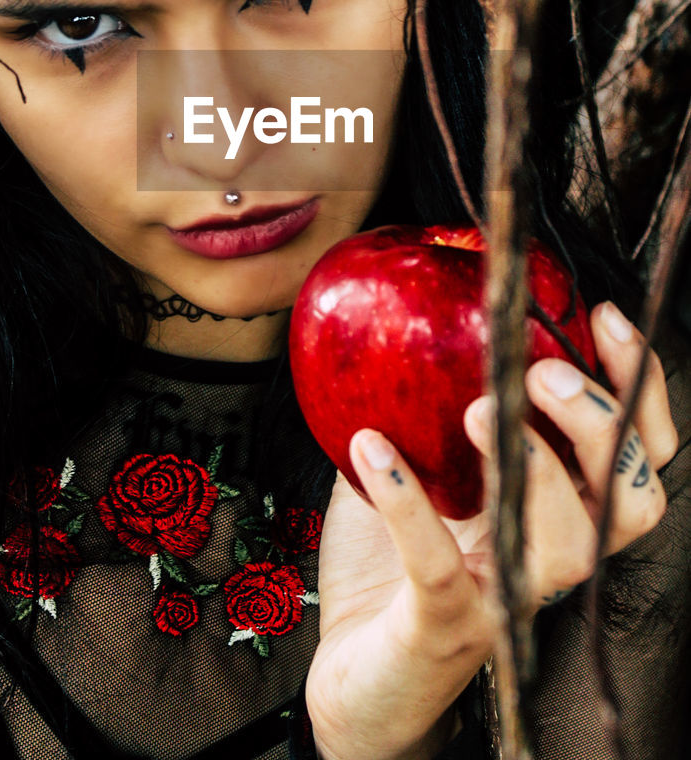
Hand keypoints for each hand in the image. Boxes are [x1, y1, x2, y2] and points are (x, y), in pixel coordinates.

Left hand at [304, 302, 678, 759]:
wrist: (354, 681)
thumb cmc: (393, 570)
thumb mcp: (420, 470)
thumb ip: (426, 404)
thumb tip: (405, 311)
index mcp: (555, 513)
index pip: (633, 453)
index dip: (637, 387)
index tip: (604, 318)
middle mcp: (548, 558)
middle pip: (633, 499)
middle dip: (602, 425)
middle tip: (542, 372)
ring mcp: (504, 599)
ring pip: (570, 545)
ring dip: (535, 466)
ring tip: (478, 407)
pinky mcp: (444, 628)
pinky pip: (441, 566)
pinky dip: (409, 503)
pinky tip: (370, 447)